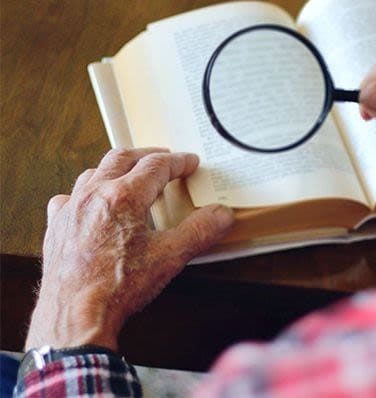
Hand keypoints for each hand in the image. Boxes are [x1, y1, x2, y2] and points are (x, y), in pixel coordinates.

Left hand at [25, 148, 233, 350]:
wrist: (76, 316)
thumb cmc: (117, 287)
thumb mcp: (170, 257)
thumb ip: (200, 231)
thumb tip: (221, 215)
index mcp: (124, 197)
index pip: (157, 166)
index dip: (178, 162)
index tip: (190, 163)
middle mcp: (94, 195)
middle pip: (122, 158)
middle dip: (147, 156)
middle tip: (164, 159)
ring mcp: (72, 209)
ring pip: (94, 173)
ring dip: (116, 169)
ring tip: (131, 176)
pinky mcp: (57, 227)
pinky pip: (69, 197)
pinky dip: (85, 192)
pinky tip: (91, 203)